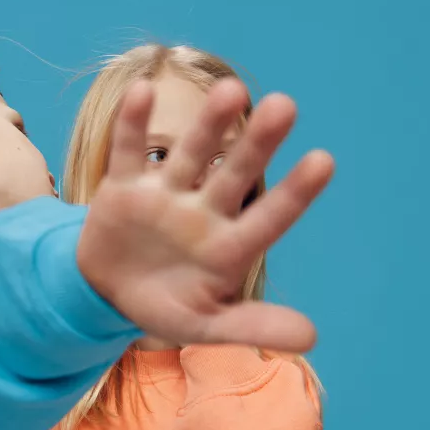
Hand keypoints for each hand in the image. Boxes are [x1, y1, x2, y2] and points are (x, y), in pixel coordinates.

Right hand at [77, 78, 331, 352]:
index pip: (267, 218)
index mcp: (228, 245)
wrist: (106, 293)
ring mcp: (164, 194)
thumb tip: (313, 338)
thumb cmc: (166, 307)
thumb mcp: (205, 324)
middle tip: (285, 106)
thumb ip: (253, 326)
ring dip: (207, 125)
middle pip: (234, 174)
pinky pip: (128, 152)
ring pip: (187, 154)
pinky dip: (131, 124)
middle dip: (257, 144)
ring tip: (232, 91)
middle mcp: (202, 211)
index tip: (323, 161)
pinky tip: (142, 91)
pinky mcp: (123, 186)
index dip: (294, 193)